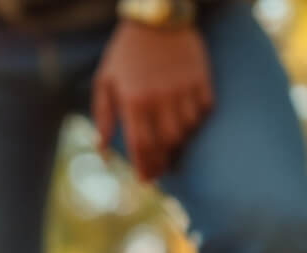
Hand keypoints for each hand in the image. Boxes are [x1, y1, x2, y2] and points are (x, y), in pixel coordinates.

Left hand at [92, 21, 213, 181]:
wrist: (157, 19)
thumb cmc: (125, 53)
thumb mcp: (105, 81)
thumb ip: (103, 117)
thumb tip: (102, 150)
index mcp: (133, 101)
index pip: (141, 146)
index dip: (144, 167)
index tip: (145, 180)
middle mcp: (159, 98)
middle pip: (166, 143)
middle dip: (162, 162)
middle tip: (159, 171)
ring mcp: (183, 88)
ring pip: (187, 129)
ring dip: (179, 143)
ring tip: (171, 147)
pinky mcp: (201, 78)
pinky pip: (204, 110)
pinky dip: (197, 121)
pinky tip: (187, 124)